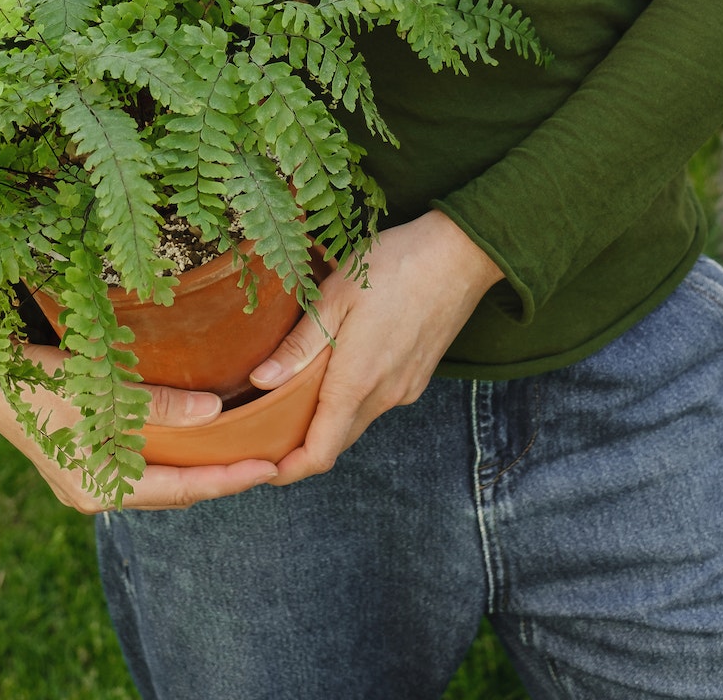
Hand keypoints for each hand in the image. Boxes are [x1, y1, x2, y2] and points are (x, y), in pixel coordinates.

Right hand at [0, 330, 279, 513]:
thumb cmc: (33, 375)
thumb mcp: (95, 387)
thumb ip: (156, 404)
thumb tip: (216, 414)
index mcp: (98, 486)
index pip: (182, 490)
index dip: (228, 480)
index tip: (271, 469)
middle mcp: (92, 492)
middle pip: (171, 491)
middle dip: (216, 477)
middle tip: (264, 458)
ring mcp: (81, 478)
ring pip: (153, 480)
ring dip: (191, 467)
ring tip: (234, 448)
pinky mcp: (74, 459)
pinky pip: (133, 466)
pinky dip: (164, 455)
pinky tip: (184, 435)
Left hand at [250, 211, 502, 486]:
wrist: (460, 254)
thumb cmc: (395, 265)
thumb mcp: (336, 295)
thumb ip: (300, 344)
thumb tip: (262, 381)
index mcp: (358, 381)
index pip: (320, 453)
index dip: (289, 470)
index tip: (261, 467)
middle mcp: (385, 396)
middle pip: (336, 441)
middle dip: (301, 446)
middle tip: (267, 428)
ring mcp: (405, 388)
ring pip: (357, 420)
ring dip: (328, 419)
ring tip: (294, 393)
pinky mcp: (418, 376)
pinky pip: (377, 401)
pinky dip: (352, 398)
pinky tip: (337, 368)